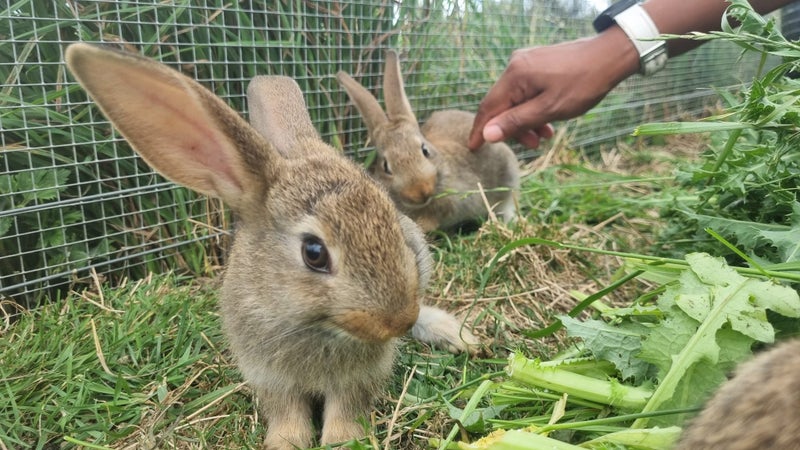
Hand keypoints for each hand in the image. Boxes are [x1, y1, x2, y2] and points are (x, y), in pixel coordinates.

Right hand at [468, 27, 639, 149]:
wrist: (611, 55)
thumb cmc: (583, 83)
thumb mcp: (549, 109)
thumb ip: (516, 122)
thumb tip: (487, 134)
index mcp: (515, 76)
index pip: (489, 108)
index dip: (480, 131)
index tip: (473, 149)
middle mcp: (516, 66)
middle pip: (503, 105)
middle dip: (515, 129)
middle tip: (534, 146)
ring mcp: (527, 63)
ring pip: (517, 99)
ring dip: (527, 121)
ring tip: (546, 136)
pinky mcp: (538, 63)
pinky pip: (527, 91)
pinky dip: (534, 108)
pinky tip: (548, 121)